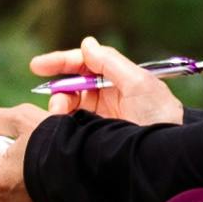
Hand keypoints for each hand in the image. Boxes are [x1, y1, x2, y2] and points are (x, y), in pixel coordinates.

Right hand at [27, 38, 186, 125]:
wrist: (165, 157)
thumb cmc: (159, 118)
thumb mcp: (139, 84)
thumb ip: (110, 62)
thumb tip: (86, 44)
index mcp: (119, 81)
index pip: (85, 65)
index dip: (61, 62)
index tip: (36, 66)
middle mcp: (109, 98)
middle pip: (73, 86)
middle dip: (60, 90)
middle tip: (57, 104)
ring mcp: (101, 119)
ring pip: (69, 107)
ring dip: (60, 108)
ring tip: (61, 116)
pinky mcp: (95, 138)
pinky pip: (71, 126)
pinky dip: (62, 124)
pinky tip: (62, 127)